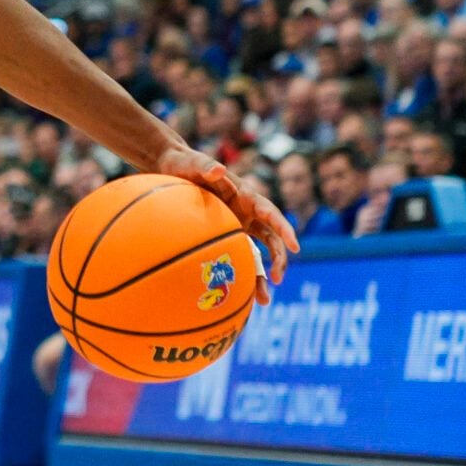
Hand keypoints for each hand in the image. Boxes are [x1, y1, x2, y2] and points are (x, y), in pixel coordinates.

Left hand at [153, 146, 296, 299]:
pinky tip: (239, 298)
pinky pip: (236, 258)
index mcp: (245, 196)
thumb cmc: (185, 165)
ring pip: (256, 255)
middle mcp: (246, 214)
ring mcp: (237, 227)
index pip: (270, 213)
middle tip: (278, 278)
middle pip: (271, 239)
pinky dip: (239, 276)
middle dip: (278, 259)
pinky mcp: (224, 237)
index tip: (294, 245)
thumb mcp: (193, 164)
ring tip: (264, 301)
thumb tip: (218, 169)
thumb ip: (205, 166)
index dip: (284, 228)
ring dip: (261, 276)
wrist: (170, 170)